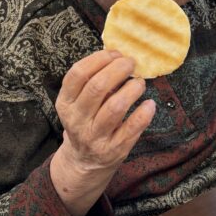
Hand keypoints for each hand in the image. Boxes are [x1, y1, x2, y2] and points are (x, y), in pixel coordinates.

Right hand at [51, 50, 155, 215]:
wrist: (85, 162)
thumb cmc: (87, 121)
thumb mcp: (79, 103)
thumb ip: (94, 81)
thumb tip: (119, 56)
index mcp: (65, 103)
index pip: (78, 74)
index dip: (99, 59)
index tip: (115, 53)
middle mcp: (77, 120)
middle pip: (97, 87)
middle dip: (118, 70)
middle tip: (131, 63)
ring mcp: (95, 136)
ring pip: (115, 107)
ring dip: (131, 89)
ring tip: (139, 82)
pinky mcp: (114, 149)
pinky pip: (132, 128)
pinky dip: (143, 113)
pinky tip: (149, 104)